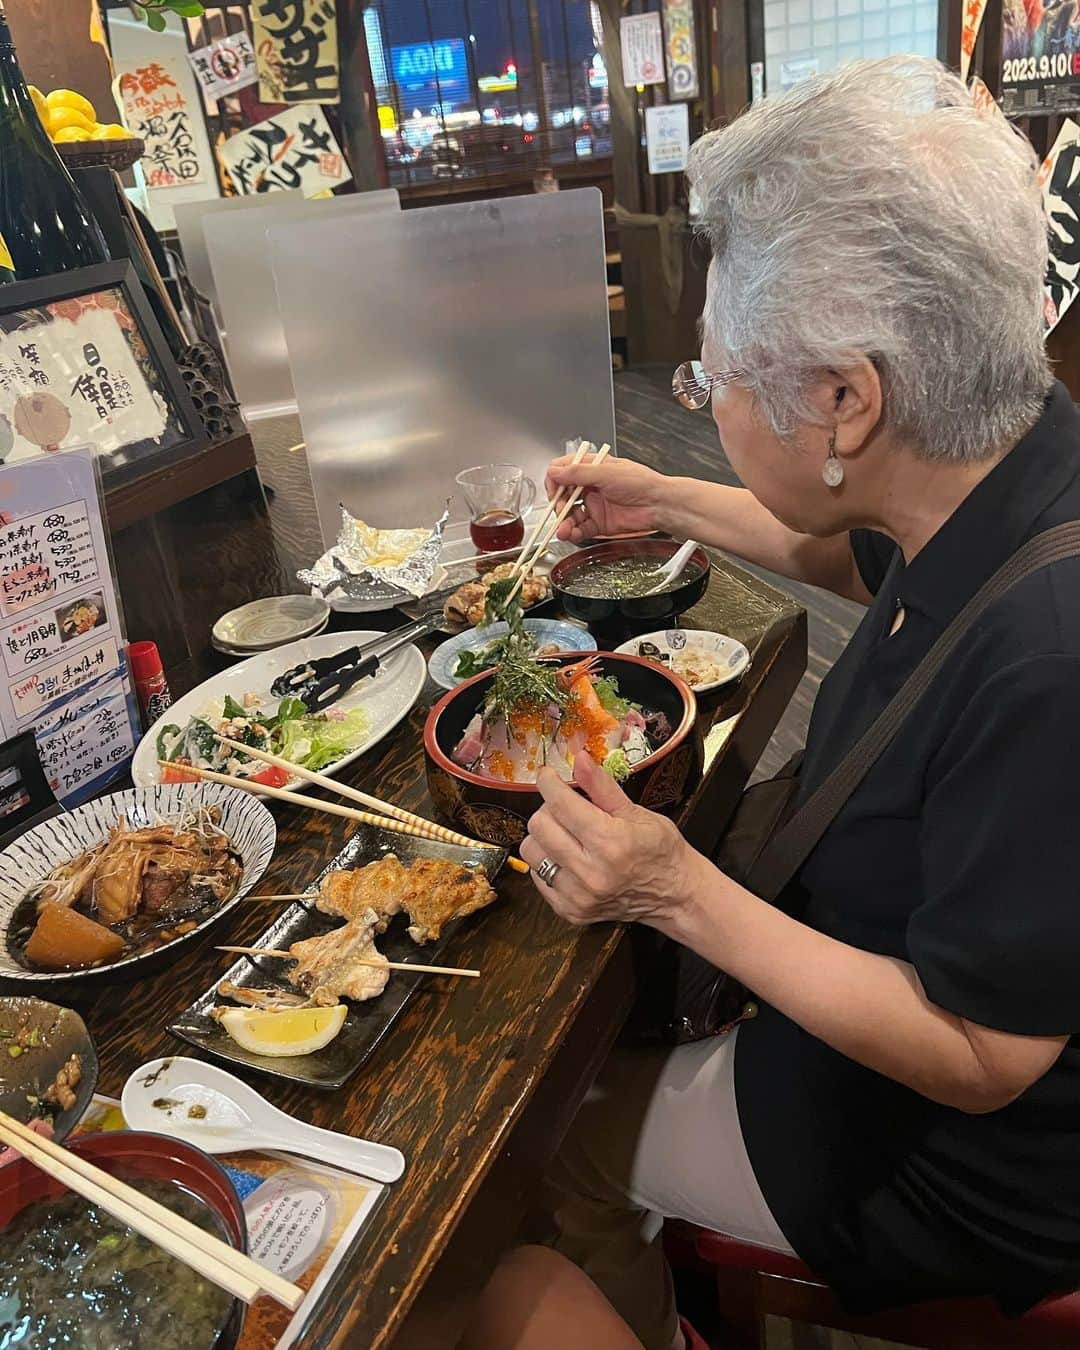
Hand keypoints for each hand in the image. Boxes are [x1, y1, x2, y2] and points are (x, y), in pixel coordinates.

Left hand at [519, 751, 697, 926]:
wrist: (674, 896)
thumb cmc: (660, 850)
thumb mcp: (636, 811)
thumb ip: (601, 786)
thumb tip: (578, 758)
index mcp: (610, 842)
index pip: (560, 804)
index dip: (548, 783)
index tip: (548, 775)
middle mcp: (591, 872)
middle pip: (540, 826)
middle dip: (549, 808)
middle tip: (566, 808)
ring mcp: (578, 896)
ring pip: (532, 851)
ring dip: (544, 836)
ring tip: (566, 834)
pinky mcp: (570, 911)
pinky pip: (537, 877)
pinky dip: (548, 861)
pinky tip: (568, 857)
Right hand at [545, 454, 666, 543]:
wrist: (659, 505)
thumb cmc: (642, 483)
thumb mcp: (607, 472)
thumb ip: (578, 473)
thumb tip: (555, 472)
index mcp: (592, 468)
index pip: (563, 471)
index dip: (556, 481)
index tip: (555, 491)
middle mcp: (591, 486)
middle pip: (564, 495)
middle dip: (559, 505)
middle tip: (561, 511)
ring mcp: (595, 505)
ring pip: (570, 515)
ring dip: (563, 522)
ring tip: (563, 530)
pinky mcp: (600, 523)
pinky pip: (581, 529)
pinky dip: (574, 533)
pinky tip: (571, 534)